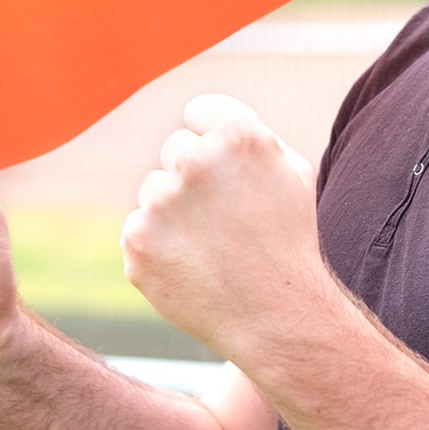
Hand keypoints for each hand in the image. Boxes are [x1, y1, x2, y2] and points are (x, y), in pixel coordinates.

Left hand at [121, 94, 331, 361]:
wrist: (276, 316)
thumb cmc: (288, 239)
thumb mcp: (291, 172)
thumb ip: (246, 133)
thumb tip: (202, 116)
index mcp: (238, 135)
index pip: (198, 112)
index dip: (214, 144)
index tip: (229, 174)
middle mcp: (196, 161)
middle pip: (175, 150)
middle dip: (194, 178)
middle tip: (225, 219)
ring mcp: (162, 202)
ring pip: (154, 190)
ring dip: (174, 213)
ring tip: (213, 247)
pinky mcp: (138, 240)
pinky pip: (138, 228)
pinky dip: (158, 247)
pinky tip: (192, 267)